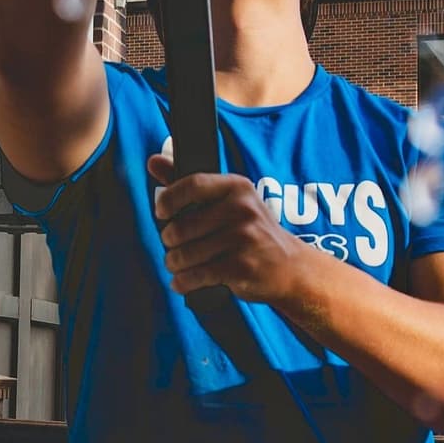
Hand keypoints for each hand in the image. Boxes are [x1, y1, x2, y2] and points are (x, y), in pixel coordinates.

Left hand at [148, 155, 304, 305]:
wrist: (290, 267)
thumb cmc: (252, 231)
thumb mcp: (229, 201)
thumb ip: (190, 185)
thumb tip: (153, 161)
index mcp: (237, 187)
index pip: (194, 184)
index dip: (170, 198)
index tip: (161, 211)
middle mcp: (242, 210)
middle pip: (183, 226)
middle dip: (170, 241)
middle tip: (173, 245)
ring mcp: (244, 239)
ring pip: (187, 254)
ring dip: (174, 263)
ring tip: (176, 264)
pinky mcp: (242, 267)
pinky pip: (198, 275)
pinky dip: (184, 282)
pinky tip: (182, 281)